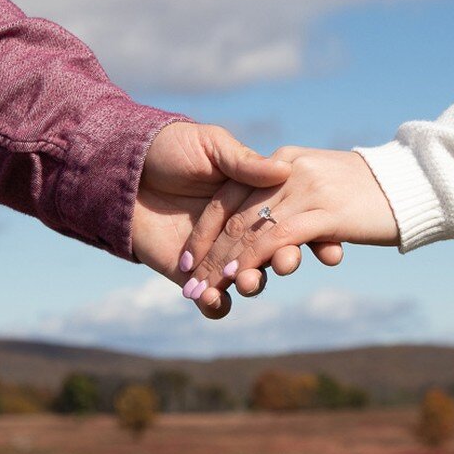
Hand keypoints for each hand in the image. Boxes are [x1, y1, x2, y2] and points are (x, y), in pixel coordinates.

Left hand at [131, 124, 344, 317]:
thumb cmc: (169, 147)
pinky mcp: (192, 275)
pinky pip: (213, 301)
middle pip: (275, 253)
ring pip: (249, 279)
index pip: (292, 221)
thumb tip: (283, 169)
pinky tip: (215, 300)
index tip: (332, 250)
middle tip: (288, 263)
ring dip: (254, 283)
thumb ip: (244, 162)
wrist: (121, 167)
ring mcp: (218, 255)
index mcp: (255, 199)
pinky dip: (217, 306)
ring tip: (249, 282)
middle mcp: (242, 230)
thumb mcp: (211, 146)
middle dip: (287, 262)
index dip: (315, 238)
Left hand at [180, 147, 399, 306]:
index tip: (187, 259)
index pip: (230, 197)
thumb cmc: (371, 187)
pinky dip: (253, 257)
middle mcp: (288, 172)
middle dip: (208, 254)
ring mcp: (306, 190)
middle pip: (235, 216)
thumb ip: (289, 195)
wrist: (417, 178)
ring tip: (207, 288)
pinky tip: (238, 277)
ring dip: (225, 263)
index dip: (205, 230)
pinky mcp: (325, 211)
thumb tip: (264, 227)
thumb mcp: (321, 183)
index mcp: (282, 162)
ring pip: (251, 229)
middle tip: (189, 285)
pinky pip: (278, 236)